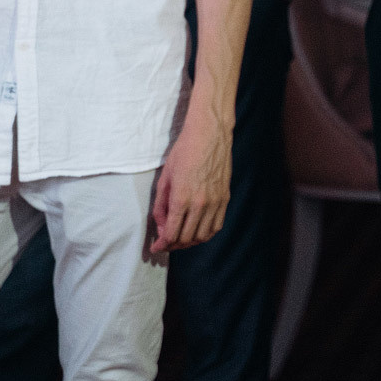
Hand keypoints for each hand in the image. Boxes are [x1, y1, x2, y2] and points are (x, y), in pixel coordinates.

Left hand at [149, 111, 231, 252]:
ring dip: (189, 242)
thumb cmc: (184, 151)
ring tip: (180, 239)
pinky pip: (217, 225)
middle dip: (172, 245)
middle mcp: (200, 204)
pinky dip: (206, 233)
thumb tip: (161, 224)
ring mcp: (215, 202)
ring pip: (202, 236)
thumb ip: (160, 204)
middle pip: (186, 238)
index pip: (171, 234)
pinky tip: (197, 230)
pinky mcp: (225, 198)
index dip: (161, 245)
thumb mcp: (165, 177)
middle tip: (166, 243)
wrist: (210, 134)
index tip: (156, 247)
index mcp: (181, 198)